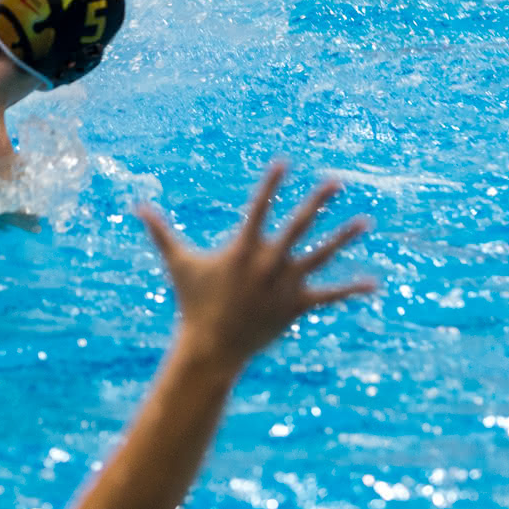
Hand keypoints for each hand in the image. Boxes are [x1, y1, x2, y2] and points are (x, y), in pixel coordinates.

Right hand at [136, 161, 374, 367]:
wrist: (211, 346)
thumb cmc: (191, 301)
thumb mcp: (176, 262)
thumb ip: (159, 231)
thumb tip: (135, 206)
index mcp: (243, 248)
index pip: (259, 207)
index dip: (271, 183)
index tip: (284, 161)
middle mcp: (268, 262)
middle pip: (298, 226)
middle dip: (318, 202)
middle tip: (336, 182)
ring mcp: (285, 285)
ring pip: (320, 256)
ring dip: (343, 237)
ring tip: (365, 221)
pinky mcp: (296, 306)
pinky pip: (328, 295)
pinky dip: (350, 289)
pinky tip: (372, 283)